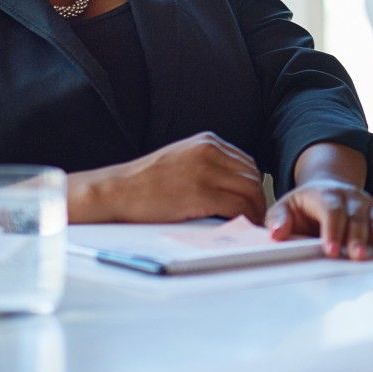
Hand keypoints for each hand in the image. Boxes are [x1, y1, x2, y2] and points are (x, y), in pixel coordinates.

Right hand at [72, 132, 266, 224]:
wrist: (114, 191)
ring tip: (250, 227)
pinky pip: (237, 206)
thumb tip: (230, 188)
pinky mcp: (200, 193)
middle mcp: (210, 151)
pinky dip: (245, 219)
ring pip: (250, 191)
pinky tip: (241, 229)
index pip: (246, 163)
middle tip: (256, 220)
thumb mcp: (180, 160)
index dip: (252, 187)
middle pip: (252, 176)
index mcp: (207, 142)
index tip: (252, 205)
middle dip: (257, 200)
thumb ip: (207, 166)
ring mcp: (205, 171)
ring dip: (255, 211)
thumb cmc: (143, 183)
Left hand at [265, 180, 372, 260]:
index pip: (331, 210)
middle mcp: (350, 197)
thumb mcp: (286, 206)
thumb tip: (276, 233)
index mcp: (326, 194)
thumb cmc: (305, 205)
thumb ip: (278, 219)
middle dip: (358, 237)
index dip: (332, 230)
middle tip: (358, 257)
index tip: (330, 250)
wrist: (328, 188)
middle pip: (356, 216)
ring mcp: (367, 205)